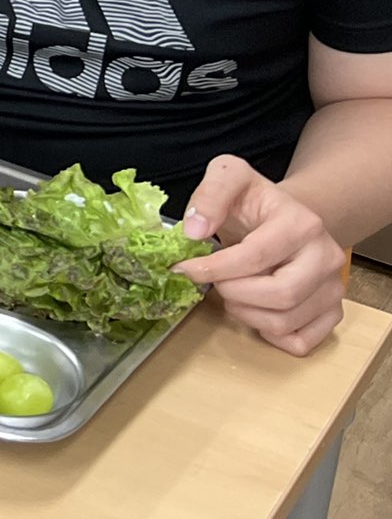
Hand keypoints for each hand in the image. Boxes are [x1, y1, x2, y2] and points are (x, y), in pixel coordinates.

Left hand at [174, 156, 347, 355]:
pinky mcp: (331, 311)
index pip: (256, 257)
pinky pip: (299, 341)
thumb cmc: (253, 200)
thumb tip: (194, 230)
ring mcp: (333, 287)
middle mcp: (326, 257)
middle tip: (215, 283)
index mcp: (303, 223)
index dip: (214, 268)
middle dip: (233, 293)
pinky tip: (255, 311)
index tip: (185, 269)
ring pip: (286, 322)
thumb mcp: (228, 177)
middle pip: (280, 295)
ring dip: (245, 314)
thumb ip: (210, 195)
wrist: (283, 216)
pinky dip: (269, 335)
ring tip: (232, 292)